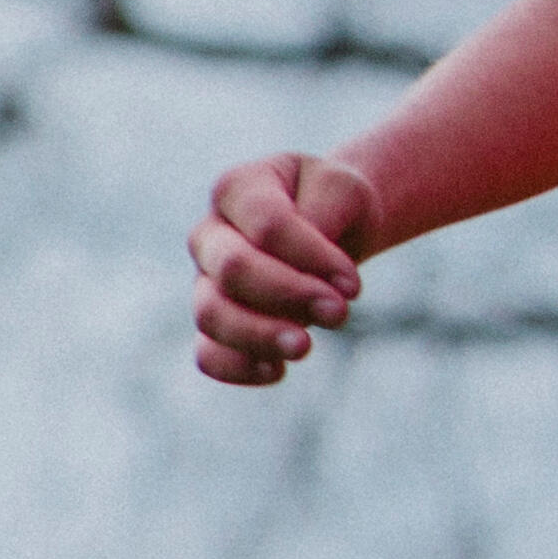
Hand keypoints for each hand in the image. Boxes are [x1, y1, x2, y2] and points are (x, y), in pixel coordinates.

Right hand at [188, 149, 375, 386]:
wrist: (329, 222)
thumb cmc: (334, 201)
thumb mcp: (343, 189)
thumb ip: (324, 217)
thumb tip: (306, 277)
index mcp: (238, 188)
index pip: (268, 226)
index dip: (312, 258)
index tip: (353, 285)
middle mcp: (210, 234)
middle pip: (233, 270)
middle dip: (288, 296)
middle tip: (340, 314)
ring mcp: (204, 280)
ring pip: (212, 314)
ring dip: (260, 335)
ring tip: (305, 347)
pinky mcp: (214, 321)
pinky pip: (206, 353)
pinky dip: (236, 367)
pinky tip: (276, 371)